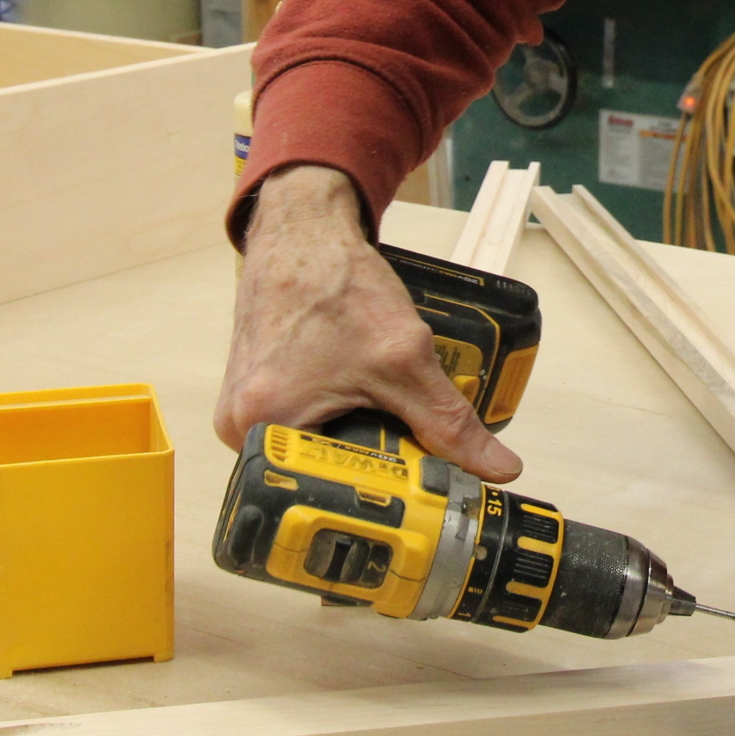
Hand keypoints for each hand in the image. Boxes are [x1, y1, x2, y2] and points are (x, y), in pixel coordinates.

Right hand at [216, 164, 523, 485]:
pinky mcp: (253, 395)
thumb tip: (497, 467)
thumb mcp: (403, 358)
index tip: (417, 501)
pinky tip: (359, 402)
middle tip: (409, 454)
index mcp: (260, 428)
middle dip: (368, 469)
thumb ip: (450, 421)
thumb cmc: (335, 284)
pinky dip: (337, 422)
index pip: (324, 494)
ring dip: (355, 443)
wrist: (304, 234)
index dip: (376, 499)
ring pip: (313, 453)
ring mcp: (240, 413)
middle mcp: (238, 429)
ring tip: (385, 420)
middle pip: (318, 478)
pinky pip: (301, 428)